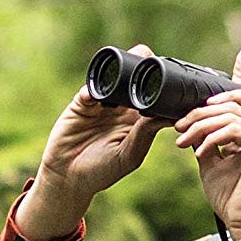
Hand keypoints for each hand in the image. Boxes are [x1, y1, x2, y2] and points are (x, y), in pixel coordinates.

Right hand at [14, 58, 161, 240]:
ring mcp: (101, 104)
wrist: (68, 177)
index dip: (162, 87)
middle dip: (142, 69)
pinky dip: (94, 88)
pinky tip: (97, 95)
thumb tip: (167, 115)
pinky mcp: (81, 103)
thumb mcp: (128, 156)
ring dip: (119, 71)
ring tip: (127, 68)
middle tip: (149, 63)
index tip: (171, 80)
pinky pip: (90, 89)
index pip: (153, 98)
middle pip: (134, 81)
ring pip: (113, 80)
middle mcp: (121, 109)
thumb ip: (144, 134)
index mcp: (138, 121)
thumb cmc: (102, 172)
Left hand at [176, 86, 240, 240]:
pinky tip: (200, 152)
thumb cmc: (233, 200)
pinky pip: (235, 130)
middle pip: (233, 105)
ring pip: (231, 115)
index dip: (219, 99)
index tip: (191, 116)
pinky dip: (212, 138)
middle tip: (179, 129)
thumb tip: (191, 122)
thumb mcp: (212, 163)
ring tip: (184, 142)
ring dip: (201, 127)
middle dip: (200, 115)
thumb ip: (206, 140)